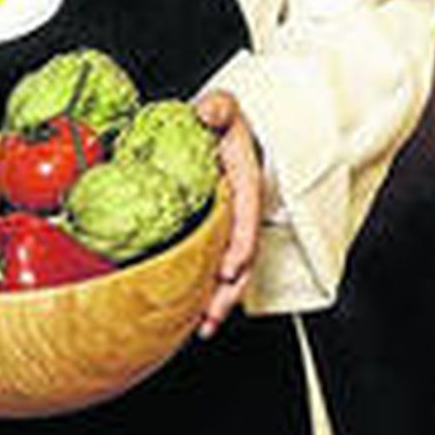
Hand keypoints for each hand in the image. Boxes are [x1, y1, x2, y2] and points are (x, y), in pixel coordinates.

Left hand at [192, 89, 261, 338]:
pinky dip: (205, 292)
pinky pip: (213, 268)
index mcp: (245, 184)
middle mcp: (241, 213)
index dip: (241, 243)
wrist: (220, 131)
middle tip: (211, 316)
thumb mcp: (222, 108)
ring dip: (218, 301)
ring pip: (231, 272)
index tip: (231, 268)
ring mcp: (231, 229)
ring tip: (201, 328)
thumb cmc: (220, 122)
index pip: (247, 216)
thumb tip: (210, 109)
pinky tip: (188, 317)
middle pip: (243, 257)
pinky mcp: (216, 238)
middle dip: (229, 290)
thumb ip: (219, 107)